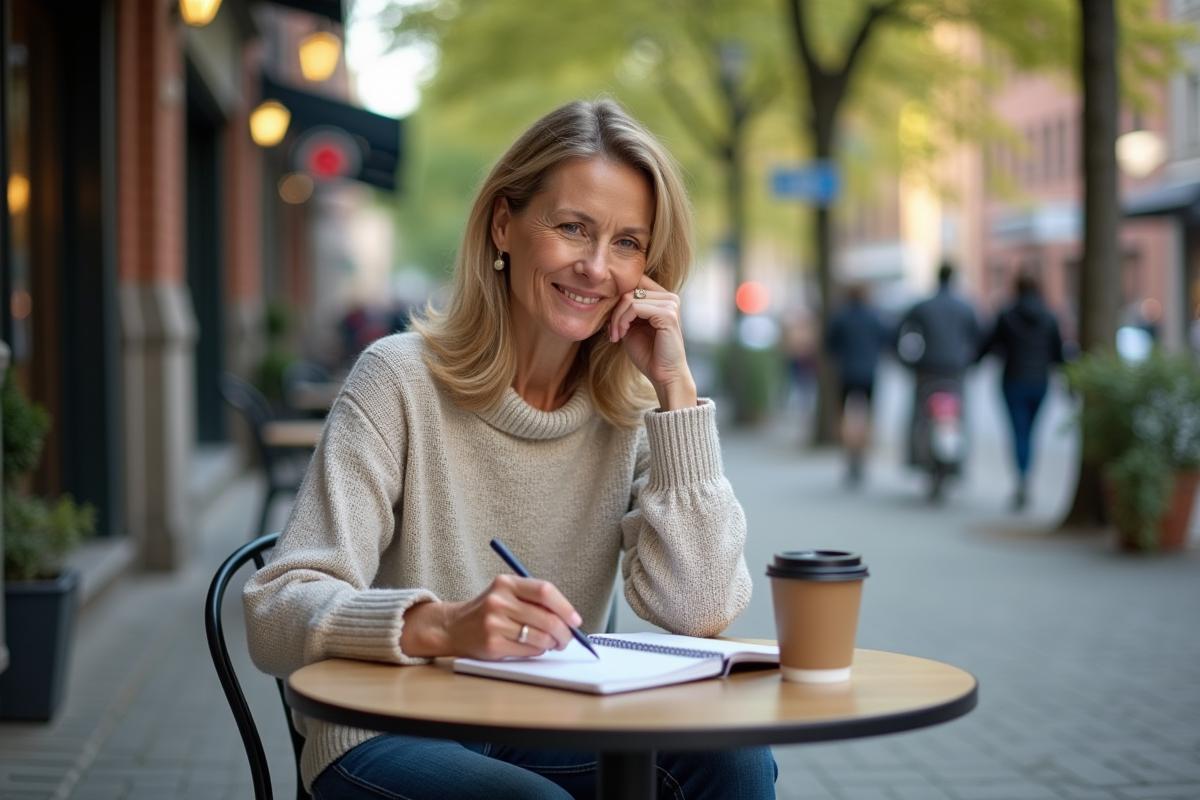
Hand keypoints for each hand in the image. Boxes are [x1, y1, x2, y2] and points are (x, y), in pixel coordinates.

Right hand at [399, 575, 582, 659]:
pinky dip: (538, 651)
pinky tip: (535, 647)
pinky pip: (528, 650)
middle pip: (546, 618)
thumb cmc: (489, 610)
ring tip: (552, 643)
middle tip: (568, 638)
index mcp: (507, 583)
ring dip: (552, 643)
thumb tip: (569, 618)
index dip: (565, 607)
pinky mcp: (493, 644)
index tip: (575, 620)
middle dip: (564, 632)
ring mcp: (495, 623)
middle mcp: (500, 601)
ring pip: (540, 637)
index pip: (545, 591)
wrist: (454, 626)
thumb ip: (534, 600)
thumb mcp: (507, 594)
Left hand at [608, 276, 697, 409]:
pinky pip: (634, 307)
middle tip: (611, 331)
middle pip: (629, 288)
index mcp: (663, 298)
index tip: (611, 322)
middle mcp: (670, 297)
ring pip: (629, 298)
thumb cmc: (648, 354)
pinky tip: (621, 336)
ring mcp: (671, 304)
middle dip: (614, 310)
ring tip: (616, 335)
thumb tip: (606, 295)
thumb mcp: (631, 327)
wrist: (664, 375)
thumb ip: (624, 310)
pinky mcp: (668, 314)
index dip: (617, 298)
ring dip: (616, 318)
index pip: (634, 282)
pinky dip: (622, 321)